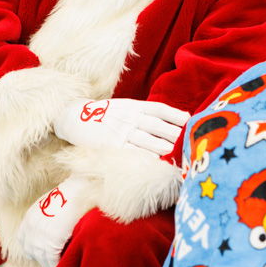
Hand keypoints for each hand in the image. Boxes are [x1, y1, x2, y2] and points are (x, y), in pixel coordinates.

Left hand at [18, 176, 90, 266]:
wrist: (84, 185)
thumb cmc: (75, 190)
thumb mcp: (57, 199)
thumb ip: (51, 212)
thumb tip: (55, 223)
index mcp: (32, 214)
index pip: (25, 238)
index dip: (33, 248)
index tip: (42, 254)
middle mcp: (33, 223)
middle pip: (33, 249)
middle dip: (42, 258)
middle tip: (53, 264)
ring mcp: (42, 230)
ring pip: (42, 256)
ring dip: (49, 264)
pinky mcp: (53, 237)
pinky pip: (52, 258)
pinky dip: (56, 265)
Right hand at [54, 98, 189, 156]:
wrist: (76, 117)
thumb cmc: (105, 114)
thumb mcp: (124, 106)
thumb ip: (143, 112)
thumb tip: (168, 120)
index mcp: (134, 106)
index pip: (159, 109)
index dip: (175, 114)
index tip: (189, 119)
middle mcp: (130, 117)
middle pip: (158, 125)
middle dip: (175, 132)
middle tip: (190, 139)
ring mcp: (121, 131)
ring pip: (148, 139)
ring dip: (165, 146)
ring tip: (179, 151)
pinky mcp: (113, 145)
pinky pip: (133, 152)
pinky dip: (146, 156)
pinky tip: (157, 160)